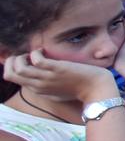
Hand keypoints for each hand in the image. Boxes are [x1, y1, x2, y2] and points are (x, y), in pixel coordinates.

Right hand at [3, 49, 117, 105]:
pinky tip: (42, 51)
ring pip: (18, 69)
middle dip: (11, 61)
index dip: (13, 66)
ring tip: (33, 53)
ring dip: (21, 57)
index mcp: (38, 90)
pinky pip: (36, 60)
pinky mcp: (57, 70)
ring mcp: (47, 78)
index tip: (24, 59)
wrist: (97, 90)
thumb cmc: (80, 88)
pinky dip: (35, 53)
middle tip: (24, 55)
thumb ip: (45, 83)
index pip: (13, 78)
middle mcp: (38, 86)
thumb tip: (38, 71)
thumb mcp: (57, 89)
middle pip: (9, 75)